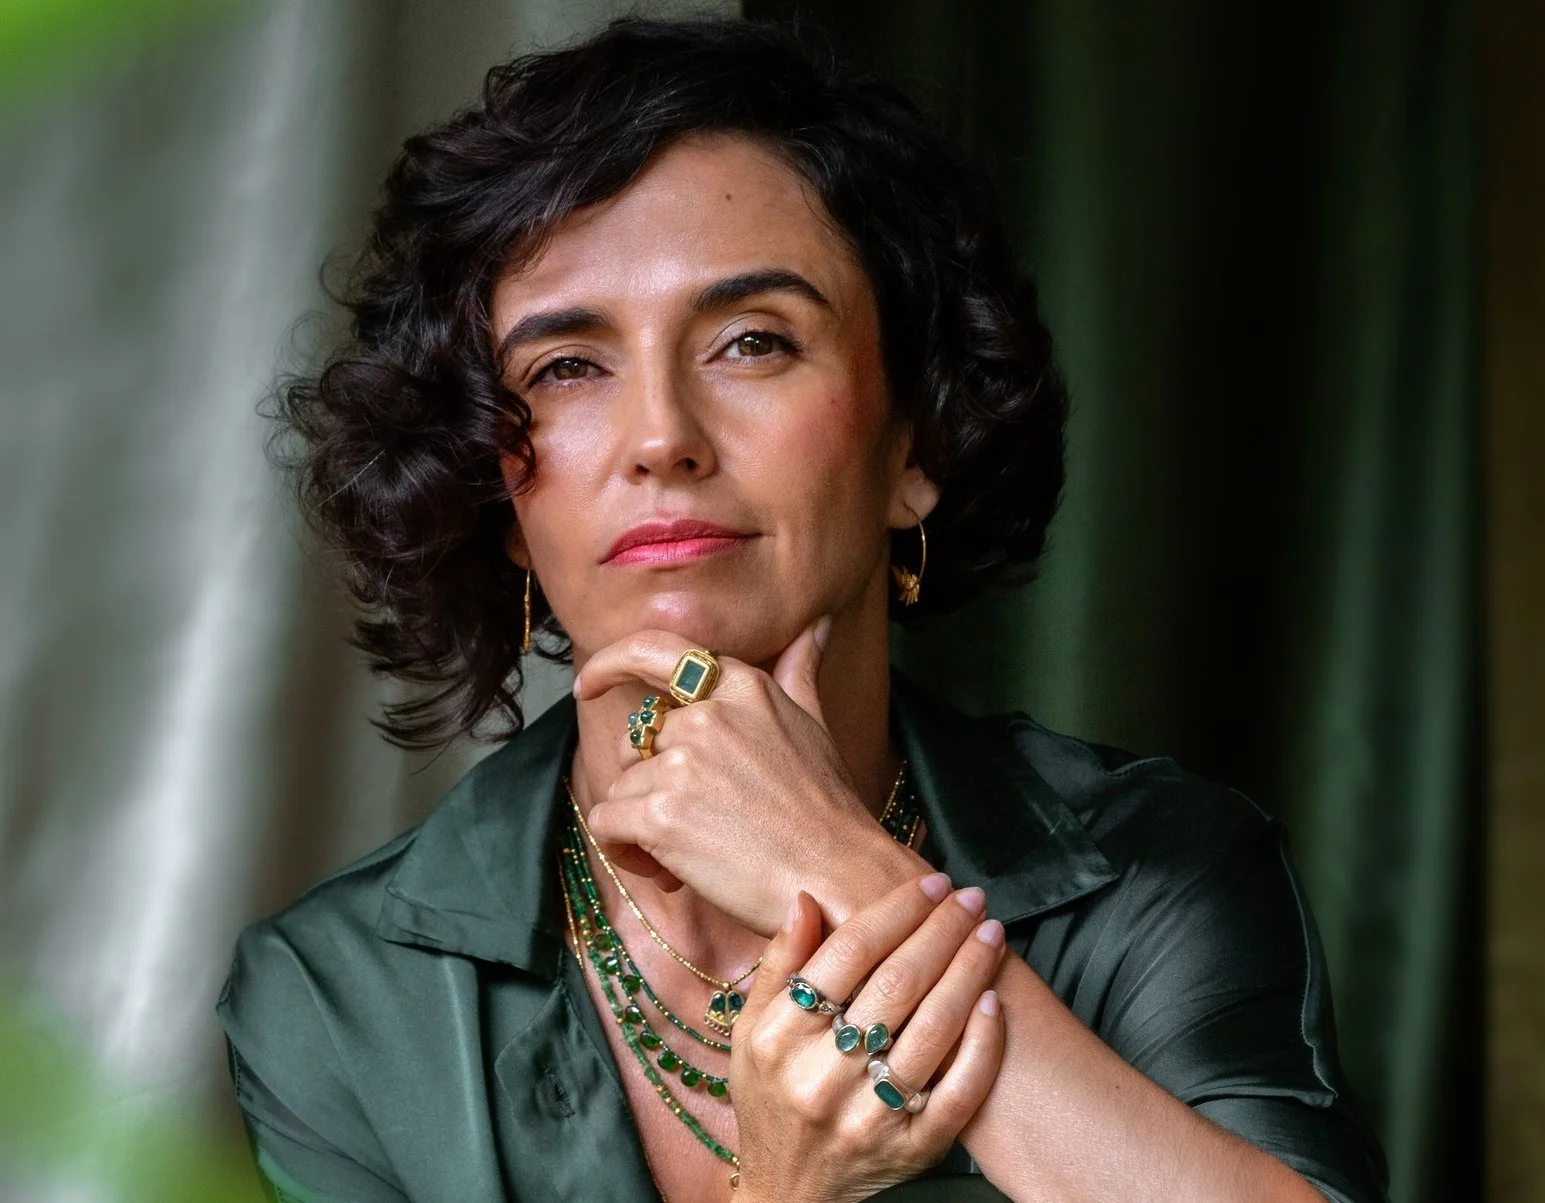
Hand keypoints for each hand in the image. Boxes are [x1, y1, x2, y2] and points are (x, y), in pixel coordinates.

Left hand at [573, 620, 925, 933]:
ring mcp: (683, 763)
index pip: (654, 650)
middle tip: (691, 823)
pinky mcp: (662, 814)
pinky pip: (607, 825)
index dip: (610, 663)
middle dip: (649, 783)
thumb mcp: (815, 725)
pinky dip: (626, 852)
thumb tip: (817, 626)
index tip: (586, 684)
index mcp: (740, 687)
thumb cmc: (828, 810)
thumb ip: (800, 672)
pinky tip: (670, 873)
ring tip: (691, 856)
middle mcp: (707, 715)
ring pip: (622, 788)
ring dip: (642, 827)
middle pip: (636, 739)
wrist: (840, 878)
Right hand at [729, 873, 1006, 1202]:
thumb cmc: (771, 1096)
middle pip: (896, 985)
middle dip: (941, 930)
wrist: (788, 1192)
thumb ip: (779, 965)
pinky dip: (982, 1046)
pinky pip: (958, 1093)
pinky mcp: (912, 1151)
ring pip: (933, 1030)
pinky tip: (993, 1003)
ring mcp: (869, 1118)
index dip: (895, 912)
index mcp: (777, 1039)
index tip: (928, 883)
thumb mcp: (752, 1031)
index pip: (846, 955)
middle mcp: (820, 1078)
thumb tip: (808, 898)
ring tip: (991, 933)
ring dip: (969, 972)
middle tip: (971, 897)